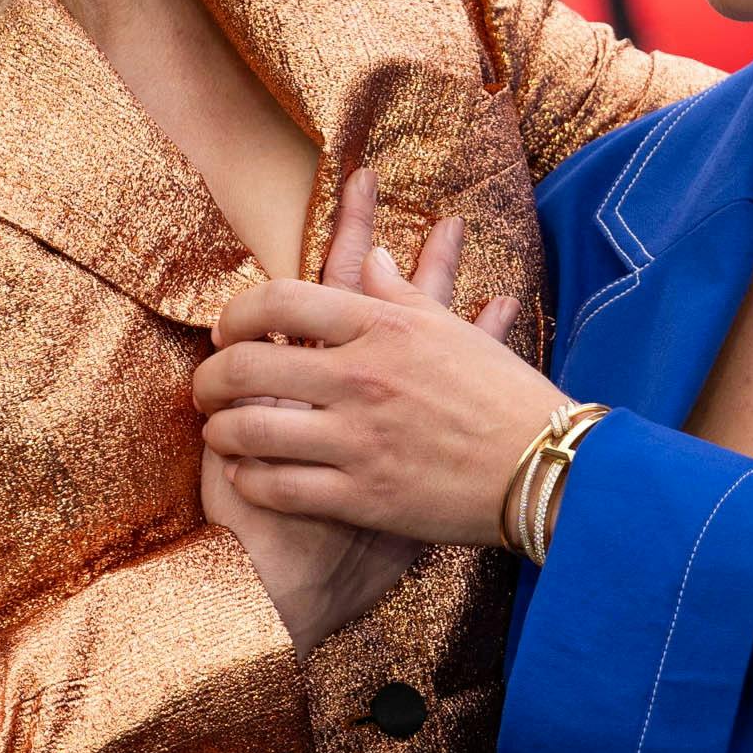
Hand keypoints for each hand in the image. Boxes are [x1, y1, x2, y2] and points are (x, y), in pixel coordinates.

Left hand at [201, 169, 520, 653]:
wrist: (547, 469)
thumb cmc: (504, 395)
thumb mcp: (450, 331)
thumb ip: (400, 293)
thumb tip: (369, 257)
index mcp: (384, 327)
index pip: (281, 300)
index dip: (237, 313)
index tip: (226, 328)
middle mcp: (363, 377)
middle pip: (250, 363)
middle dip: (211, 375)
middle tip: (204, 385)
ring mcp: (360, 438)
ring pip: (253, 428)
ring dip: (221, 429)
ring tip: (217, 430)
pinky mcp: (363, 496)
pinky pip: (279, 485)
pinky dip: (250, 479)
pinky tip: (245, 474)